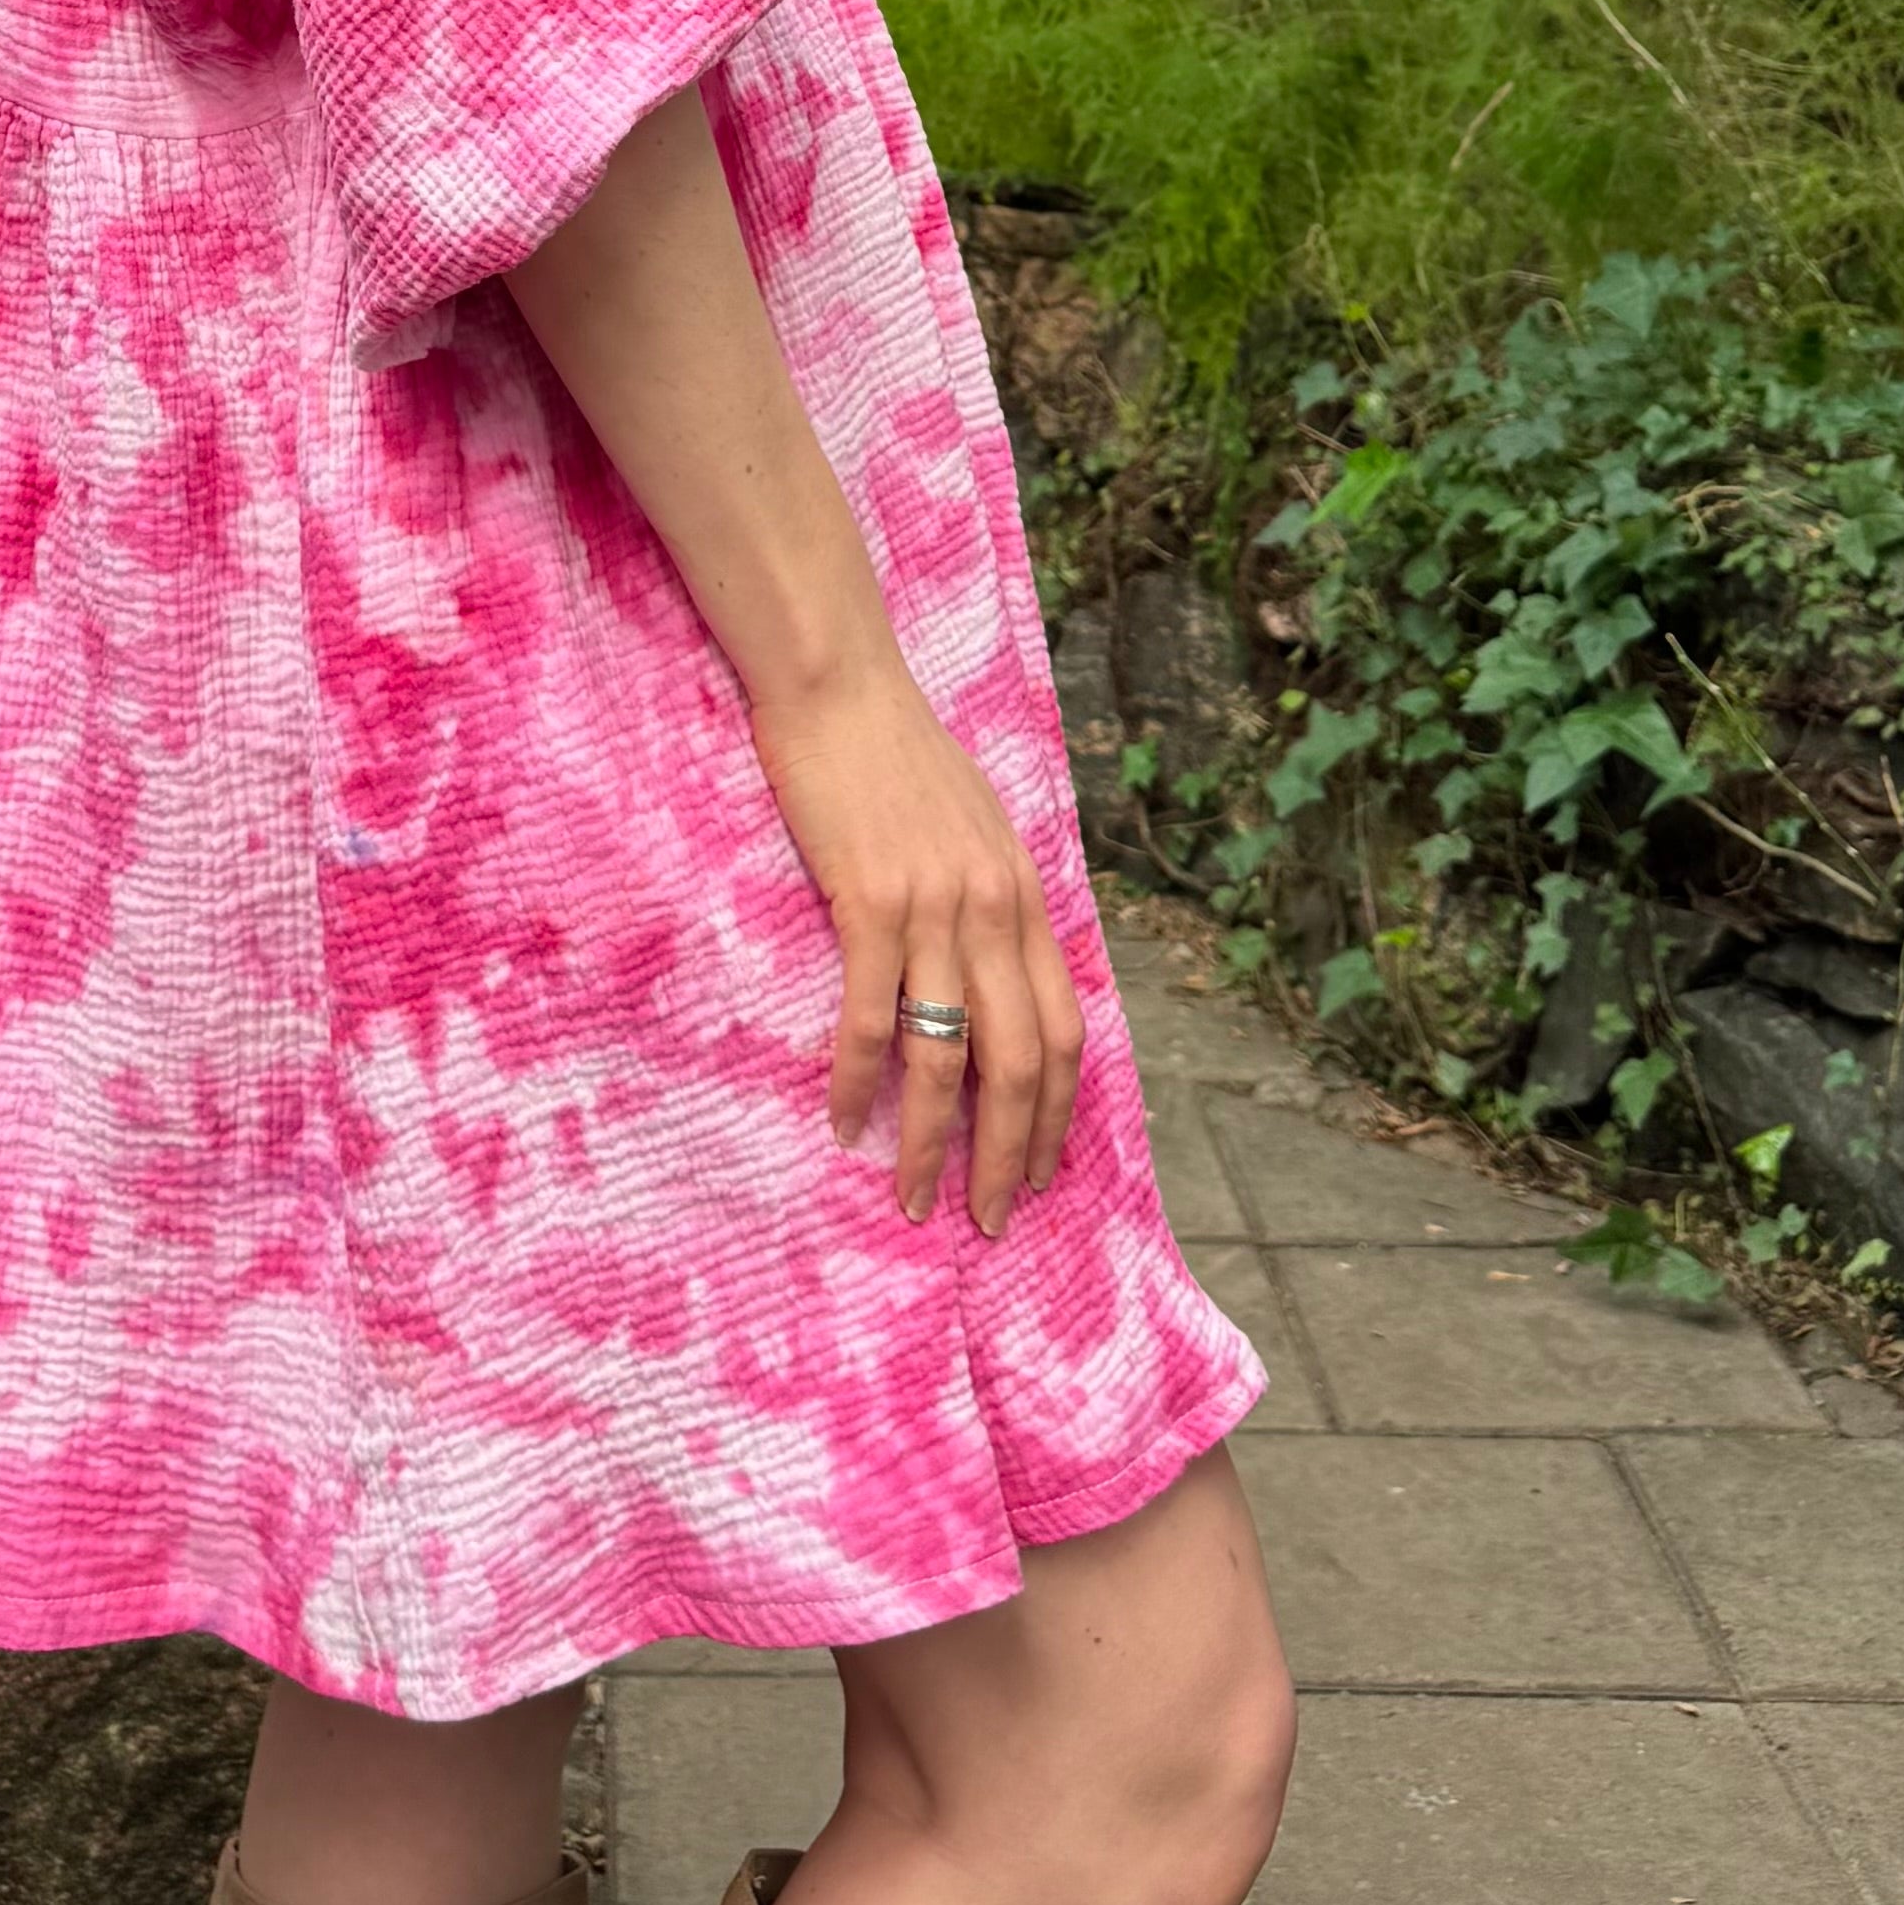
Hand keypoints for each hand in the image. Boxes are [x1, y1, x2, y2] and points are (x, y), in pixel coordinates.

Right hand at [749, 647, 1084, 1236]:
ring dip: (933, 1142)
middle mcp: (994, 910)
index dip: (1057, 1115)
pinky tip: (842, 1123)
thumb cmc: (898, 751)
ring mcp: (934, 907)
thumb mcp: (977, 825)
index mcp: (1025, 895)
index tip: (1039, 1176)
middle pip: (1021, 1062)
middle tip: (989, 1221)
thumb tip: (996, 973)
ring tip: (915, 1199)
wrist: (839, 683)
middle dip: (1008, 1155)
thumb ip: (993, 897)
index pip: (1064, 1031)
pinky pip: (871, 1016)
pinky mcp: (870, 901)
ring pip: (949, 1056)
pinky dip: (859, 1082)